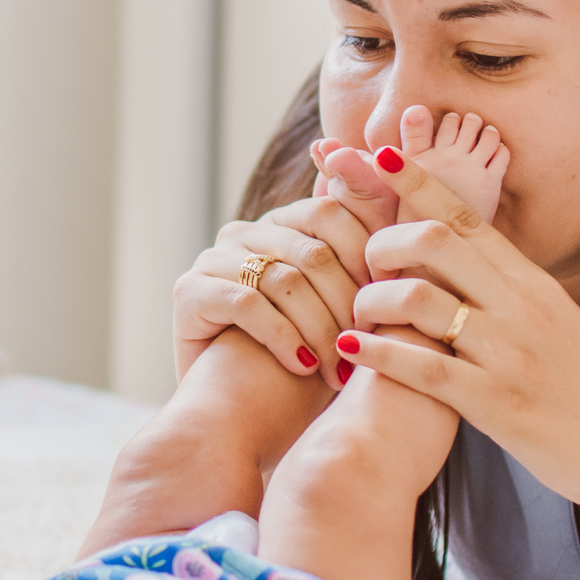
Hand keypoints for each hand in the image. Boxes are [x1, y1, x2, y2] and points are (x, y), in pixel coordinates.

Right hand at [173, 178, 398, 386]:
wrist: (244, 418)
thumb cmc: (307, 359)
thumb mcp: (346, 303)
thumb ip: (365, 240)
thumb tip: (384, 162)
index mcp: (283, 222)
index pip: (332, 212)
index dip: (366, 257)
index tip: (389, 301)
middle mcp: (245, 232)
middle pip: (312, 251)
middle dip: (346, 304)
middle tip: (367, 346)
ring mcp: (213, 259)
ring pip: (284, 281)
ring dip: (319, 330)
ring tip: (339, 370)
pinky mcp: (189, 291)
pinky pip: (247, 304)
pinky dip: (283, 339)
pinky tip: (302, 368)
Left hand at [340, 148, 579, 517]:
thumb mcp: (553, 320)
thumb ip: (507, 289)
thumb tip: (463, 258)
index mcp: (530, 281)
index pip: (467, 216)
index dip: (419, 182)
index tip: (381, 154)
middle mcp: (519, 305)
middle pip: (434, 242)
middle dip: (382, 244)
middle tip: (363, 265)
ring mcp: (507, 352)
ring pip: (418, 298)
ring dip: (371, 301)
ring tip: (354, 316)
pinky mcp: (494, 402)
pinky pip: (422, 366)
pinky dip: (378, 352)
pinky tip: (349, 348)